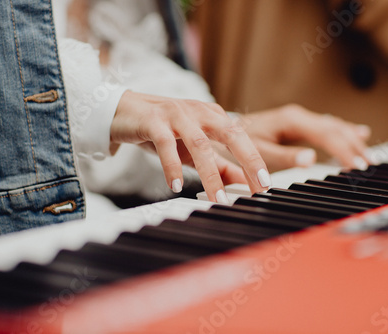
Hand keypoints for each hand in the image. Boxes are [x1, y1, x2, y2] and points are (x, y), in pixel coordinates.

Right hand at [110, 91, 270, 202]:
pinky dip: (173, 166)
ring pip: (200, 144)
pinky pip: (166, 144)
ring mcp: (177, 114)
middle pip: (231, 134)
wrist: (123, 112)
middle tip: (258, 185)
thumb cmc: (162, 130)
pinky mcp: (153, 121)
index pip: (242, 139)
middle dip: (248, 159)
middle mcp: (199, 112)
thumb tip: (245, 182)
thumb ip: (220, 164)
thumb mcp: (194, 149)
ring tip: (217, 198)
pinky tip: (176, 186)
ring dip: (210, 174)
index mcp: (213, 117)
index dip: (256, 161)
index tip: (265, 186)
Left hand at [237, 104, 370, 170]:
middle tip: (368, 166)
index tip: (358, 166)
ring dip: (352, 140)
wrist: (223, 128)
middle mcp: (299, 116)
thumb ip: (285, 156)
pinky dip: (344, 132)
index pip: (327, 134)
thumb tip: (311, 159)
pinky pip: (328, 126)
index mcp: (292, 120)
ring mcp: (300, 118)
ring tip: (368, 156)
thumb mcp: (258, 151)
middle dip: (354, 147)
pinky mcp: (299, 124)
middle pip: (335, 129)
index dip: (345, 150)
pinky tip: (359, 133)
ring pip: (334, 127)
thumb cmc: (238, 141)